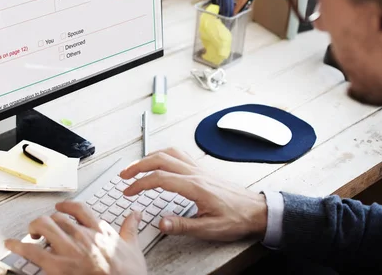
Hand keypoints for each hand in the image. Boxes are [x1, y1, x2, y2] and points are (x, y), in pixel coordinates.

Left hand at [5, 201, 146, 274]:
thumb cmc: (128, 274)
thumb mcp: (133, 248)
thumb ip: (130, 228)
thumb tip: (135, 214)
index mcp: (99, 230)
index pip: (78, 208)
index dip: (66, 205)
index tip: (60, 207)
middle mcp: (81, 235)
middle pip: (57, 217)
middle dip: (48, 221)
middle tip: (43, 228)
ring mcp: (68, 250)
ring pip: (44, 226)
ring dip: (34, 228)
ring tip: (30, 234)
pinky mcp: (57, 266)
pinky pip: (32, 251)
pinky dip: (18, 246)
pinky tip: (10, 244)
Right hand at [119, 148, 266, 241]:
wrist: (256, 210)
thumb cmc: (236, 218)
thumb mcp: (210, 228)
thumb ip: (183, 225)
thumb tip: (161, 223)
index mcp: (194, 186)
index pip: (159, 178)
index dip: (140, 184)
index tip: (128, 191)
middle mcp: (195, 173)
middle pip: (160, 159)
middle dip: (138, 165)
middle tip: (124, 175)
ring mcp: (198, 169)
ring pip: (169, 153)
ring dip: (149, 157)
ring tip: (136, 166)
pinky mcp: (202, 169)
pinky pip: (179, 154)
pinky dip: (163, 154)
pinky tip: (159, 161)